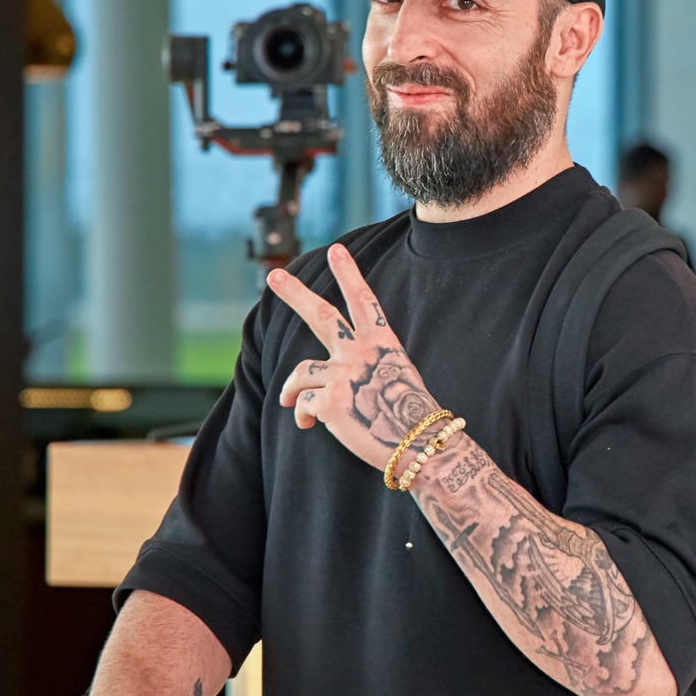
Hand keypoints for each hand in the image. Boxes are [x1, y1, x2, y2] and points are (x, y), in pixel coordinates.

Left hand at [268, 243, 441, 470]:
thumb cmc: (409, 418)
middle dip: (295, 294)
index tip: (336, 250)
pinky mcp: (330, 400)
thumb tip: (319, 381)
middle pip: (321, 315)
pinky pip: (301, 403)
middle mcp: (361, 352)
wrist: (420, 446)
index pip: (363, 301)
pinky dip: (301, 416)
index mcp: (381, 343)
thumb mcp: (393, 377)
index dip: (349, 274)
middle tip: (274, 275)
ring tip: (293, 403)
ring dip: (292, 390)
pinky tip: (310, 427)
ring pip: (300, 372)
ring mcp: (345, 374)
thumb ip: (358, 368)